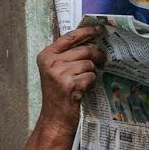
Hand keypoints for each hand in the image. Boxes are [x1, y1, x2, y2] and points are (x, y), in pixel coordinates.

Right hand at [16, 28, 103, 149]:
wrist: (54, 120)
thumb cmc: (58, 96)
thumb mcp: (56, 72)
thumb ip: (68, 56)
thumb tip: (90, 41)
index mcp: (46, 56)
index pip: (69, 37)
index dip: (86, 31)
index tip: (99, 29)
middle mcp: (50, 62)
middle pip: (84, 50)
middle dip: (96, 56)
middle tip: (102, 61)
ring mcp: (59, 73)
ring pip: (89, 64)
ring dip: (92, 74)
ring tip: (84, 83)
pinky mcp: (69, 84)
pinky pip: (90, 76)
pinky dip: (91, 84)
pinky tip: (82, 91)